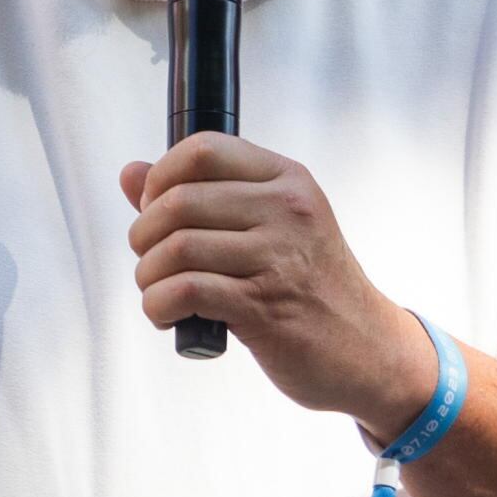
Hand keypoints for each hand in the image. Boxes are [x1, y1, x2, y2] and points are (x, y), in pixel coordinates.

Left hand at [118, 135, 434, 430]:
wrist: (366, 347)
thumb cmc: (307, 286)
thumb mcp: (268, 226)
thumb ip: (199, 196)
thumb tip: (130, 172)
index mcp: (286, 180)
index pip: (202, 149)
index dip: (159, 179)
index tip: (155, 211)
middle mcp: (287, 209)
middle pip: (176, 201)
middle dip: (144, 237)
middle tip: (154, 263)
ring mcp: (279, 256)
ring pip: (174, 248)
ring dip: (149, 277)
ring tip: (162, 292)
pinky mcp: (264, 305)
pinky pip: (183, 290)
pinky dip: (159, 306)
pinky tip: (171, 316)